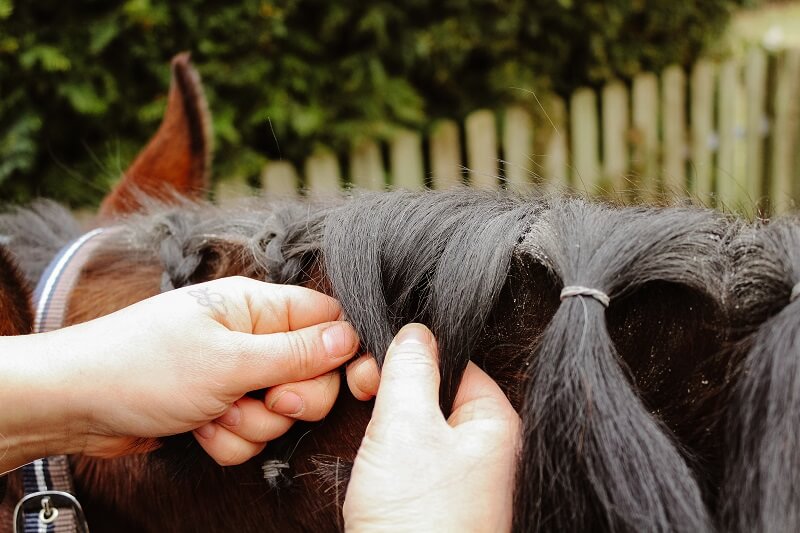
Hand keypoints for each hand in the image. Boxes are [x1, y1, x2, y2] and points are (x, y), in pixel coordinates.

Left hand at [0, 277, 357, 471]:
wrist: (76, 404)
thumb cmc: (144, 366)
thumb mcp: (230, 360)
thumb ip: (296, 353)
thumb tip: (350, 338)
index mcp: (255, 306)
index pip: (326, 320)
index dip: (344, 351)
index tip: (353, 382)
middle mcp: (249, 337)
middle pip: (311, 372)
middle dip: (291, 399)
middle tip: (265, 400)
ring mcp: (233, 374)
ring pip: (279, 411)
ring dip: (251, 423)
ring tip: (213, 411)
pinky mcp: (218, 407)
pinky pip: (250, 432)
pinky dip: (229, 438)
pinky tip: (198, 426)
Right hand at [343, 324, 520, 531]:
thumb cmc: (420, 521)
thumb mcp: (407, 426)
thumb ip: (410, 369)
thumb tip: (415, 331)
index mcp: (495, 423)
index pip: (457, 363)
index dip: (414, 356)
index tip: (379, 364)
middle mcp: (485, 450)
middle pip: (435, 393)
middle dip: (394, 390)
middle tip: (365, 395)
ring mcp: (460, 479)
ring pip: (417, 427)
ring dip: (387, 423)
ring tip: (369, 437)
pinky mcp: (436, 502)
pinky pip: (411, 460)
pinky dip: (388, 455)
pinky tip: (374, 467)